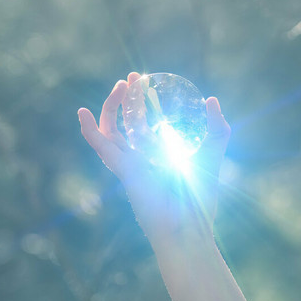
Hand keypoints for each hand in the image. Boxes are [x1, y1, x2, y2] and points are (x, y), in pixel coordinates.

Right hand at [78, 72, 231, 248]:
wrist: (190, 224)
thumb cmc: (202, 195)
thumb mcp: (213, 152)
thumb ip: (217, 127)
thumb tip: (211, 100)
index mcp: (157, 154)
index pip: (144, 124)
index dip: (141, 102)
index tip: (145, 81)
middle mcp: (141, 157)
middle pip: (126, 122)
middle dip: (127, 98)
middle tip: (134, 77)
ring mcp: (130, 162)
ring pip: (111, 129)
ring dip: (112, 105)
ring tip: (122, 84)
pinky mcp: (124, 168)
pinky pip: (101, 146)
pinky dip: (89, 129)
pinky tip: (82, 112)